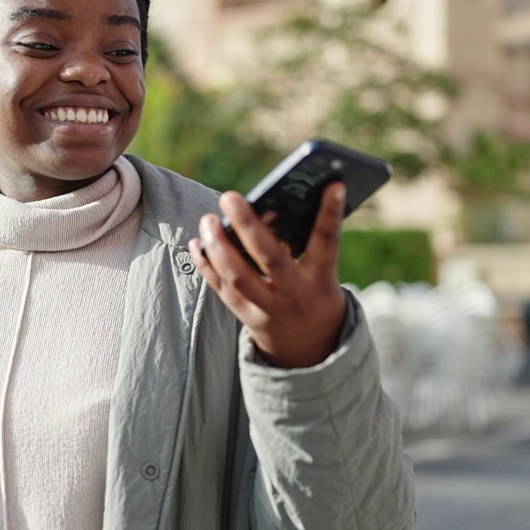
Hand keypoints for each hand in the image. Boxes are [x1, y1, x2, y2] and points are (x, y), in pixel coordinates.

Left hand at [188, 183, 347, 368]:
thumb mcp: (323, 274)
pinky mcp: (247, 317)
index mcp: (321, 279)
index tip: (333, 183)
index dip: (330, 214)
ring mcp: (269, 308)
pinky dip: (207, 265)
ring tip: (208, 220)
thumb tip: (276, 203)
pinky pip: (222, 290)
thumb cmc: (315, 292)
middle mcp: (295, 294)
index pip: (327, 243)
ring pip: (238, 278)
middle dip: (248, 226)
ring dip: (219, 247)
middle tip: (229, 197)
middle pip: (270, 259)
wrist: (311, 346)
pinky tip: (197, 242)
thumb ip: (307, 244)